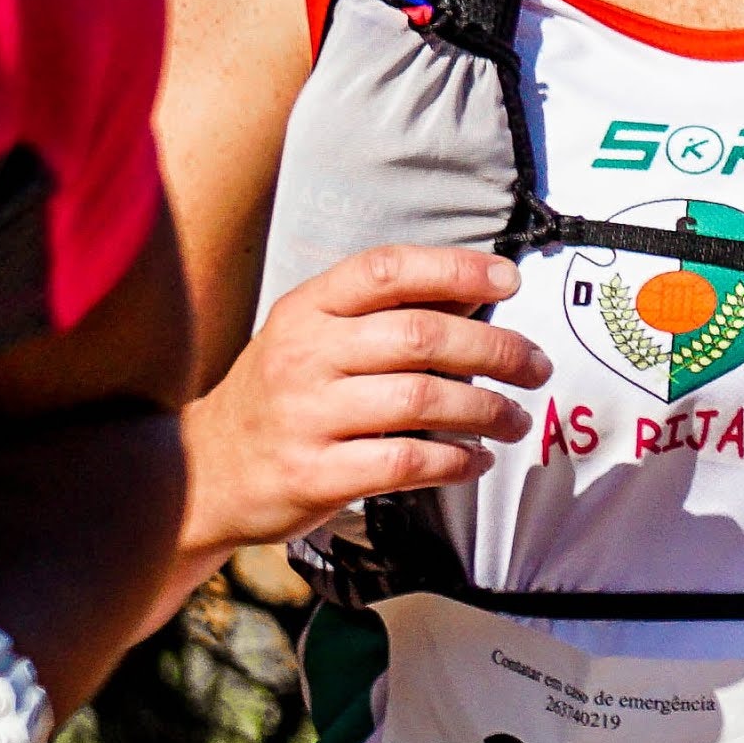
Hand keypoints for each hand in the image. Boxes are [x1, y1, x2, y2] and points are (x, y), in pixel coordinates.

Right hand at [189, 246, 552, 549]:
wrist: (206, 471)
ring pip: (423, 400)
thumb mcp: (316, 337)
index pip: (387, 269)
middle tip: (536, 367)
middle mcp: (303, 355)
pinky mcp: (314, 474)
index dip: (456, 268)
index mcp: (306, 309)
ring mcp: (306, 416)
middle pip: (422, 337)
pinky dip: (456, 460)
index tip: (510, 280)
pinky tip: (476, 459)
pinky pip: (406, 463)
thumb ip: (390, 313)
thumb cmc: (283, 396)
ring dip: (488, 410)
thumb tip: (480, 287)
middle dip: (497, 349)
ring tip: (515, 419)